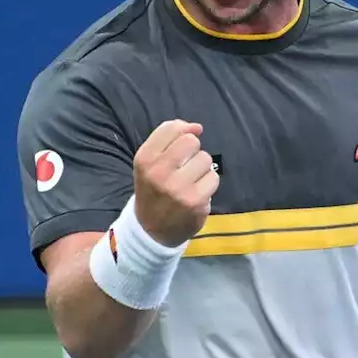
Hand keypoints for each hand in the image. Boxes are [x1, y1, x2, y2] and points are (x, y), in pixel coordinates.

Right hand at [133, 120, 218, 246]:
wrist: (151, 230)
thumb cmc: (154, 189)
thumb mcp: (151, 162)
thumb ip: (170, 139)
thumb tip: (197, 127)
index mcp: (144, 158)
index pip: (172, 128)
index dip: (183, 132)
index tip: (181, 146)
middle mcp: (158, 172)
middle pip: (191, 141)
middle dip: (193, 152)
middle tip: (185, 167)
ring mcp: (177, 188)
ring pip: (205, 159)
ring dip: (202, 169)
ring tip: (190, 181)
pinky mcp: (195, 201)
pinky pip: (213, 178)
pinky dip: (208, 184)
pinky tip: (197, 193)